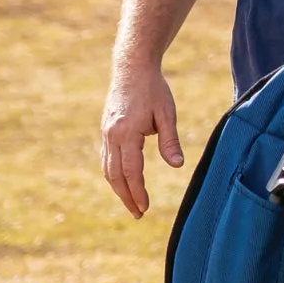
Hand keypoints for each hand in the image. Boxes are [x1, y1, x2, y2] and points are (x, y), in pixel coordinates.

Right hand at [101, 61, 183, 218]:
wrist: (131, 67)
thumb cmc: (153, 89)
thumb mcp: (167, 114)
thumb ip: (170, 141)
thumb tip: (177, 166)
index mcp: (127, 133)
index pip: (131, 171)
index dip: (138, 192)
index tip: (144, 208)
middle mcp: (112, 135)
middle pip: (115, 175)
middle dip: (126, 197)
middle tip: (138, 214)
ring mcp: (106, 133)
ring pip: (108, 168)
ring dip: (118, 188)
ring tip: (131, 204)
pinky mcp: (106, 130)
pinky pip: (107, 158)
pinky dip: (114, 174)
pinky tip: (124, 182)